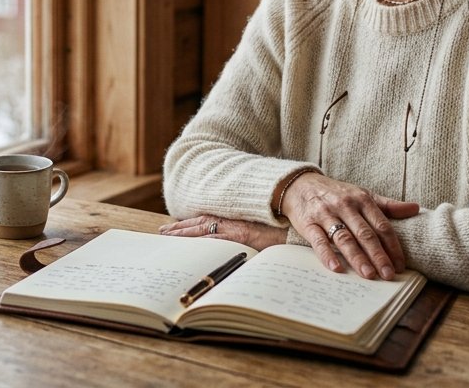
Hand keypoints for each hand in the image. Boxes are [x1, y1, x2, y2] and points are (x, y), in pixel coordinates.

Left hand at [157, 215, 286, 249]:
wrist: (306, 231)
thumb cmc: (289, 234)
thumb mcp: (268, 236)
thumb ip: (254, 239)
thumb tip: (246, 248)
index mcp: (241, 221)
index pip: (211, 220)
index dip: (193, 223)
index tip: (177, 225)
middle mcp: (237, 223)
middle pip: (202, 223)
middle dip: (181, 228)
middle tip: (163, 231)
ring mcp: (239, 230)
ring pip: (205, 230)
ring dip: (185, 233)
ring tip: (166, 235)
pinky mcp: (244, 238)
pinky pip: (217, 240)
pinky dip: (201, 241)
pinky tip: (188, 245)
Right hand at [280, 172, 418, 279]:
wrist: (300, 185)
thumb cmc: (337, 194)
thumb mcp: (363, 194)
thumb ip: (388, 205)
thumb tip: (416, 208)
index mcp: (362, 200)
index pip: (381, 225)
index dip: (392, 246)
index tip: (400, 265)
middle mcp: (345, 206)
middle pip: (365, 234)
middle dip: (378, 255)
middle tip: (388, 274)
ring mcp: (326, 215)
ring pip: (345, 238)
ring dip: (357, 257)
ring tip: (369, 275)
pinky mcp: (308, 223)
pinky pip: (319, 241)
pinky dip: (327, 254)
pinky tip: (337, 268)